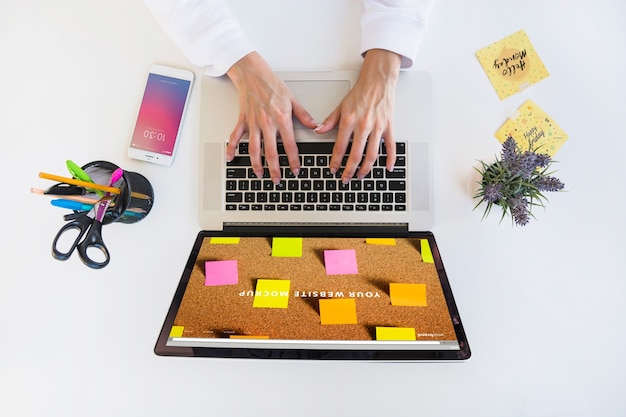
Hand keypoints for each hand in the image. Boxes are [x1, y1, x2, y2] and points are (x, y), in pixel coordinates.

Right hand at [226, 52, 316, 182]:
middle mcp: (267, 123)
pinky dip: (232, 148)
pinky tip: (231, 158)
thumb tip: (315, 126)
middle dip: (274, 169)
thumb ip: (303, 115)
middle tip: (277, 180)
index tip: (295, 170)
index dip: (293, 160)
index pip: (289, 145)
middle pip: (270, 152)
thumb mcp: (292, 99)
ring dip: (256, 164)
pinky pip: (236, 137)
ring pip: (254, 149)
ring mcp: (253, 123)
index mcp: (281, 119)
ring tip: (259, 175)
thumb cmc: (272, 85)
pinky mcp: (243, 120)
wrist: (253, 74)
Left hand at [315, 49, 401, 182]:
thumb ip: (330, 121)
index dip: (336, 161)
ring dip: (366, 169)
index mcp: (350, 121)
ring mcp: (378, 128)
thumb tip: (318, 131)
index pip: (340, 147)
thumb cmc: (360, 93)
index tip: (333, 169)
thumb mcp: (341, 106)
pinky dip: (390, 159)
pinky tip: (387, 168)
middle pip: (356, 155)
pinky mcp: (388, 127)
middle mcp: (364, 126)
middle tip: (346, 178)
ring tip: (360, 176)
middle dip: (350, 170)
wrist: (378, 81)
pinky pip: (391, 146)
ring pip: (372, 154)